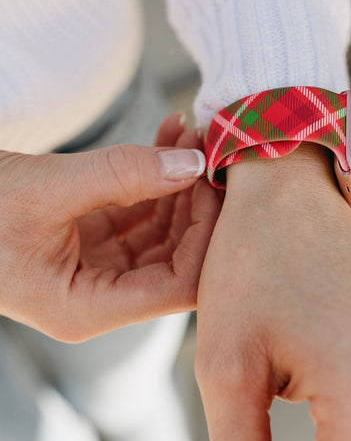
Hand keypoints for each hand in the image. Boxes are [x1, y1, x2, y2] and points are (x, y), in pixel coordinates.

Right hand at [0, 115, 221, 340]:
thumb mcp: (47, 189)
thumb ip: (122, 175)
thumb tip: (191, 163)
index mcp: (87, 309)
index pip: (176, 286)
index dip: (205, 237)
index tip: (214, 182)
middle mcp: (98, 296)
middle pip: (176, 260)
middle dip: (195, 203)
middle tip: (206, 147)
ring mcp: (96, 269)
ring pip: (162, 233)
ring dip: (177, 183)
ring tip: (186, 131)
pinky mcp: (91, 240)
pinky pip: (137, 213)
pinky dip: (153, 178)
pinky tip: (165, 138)